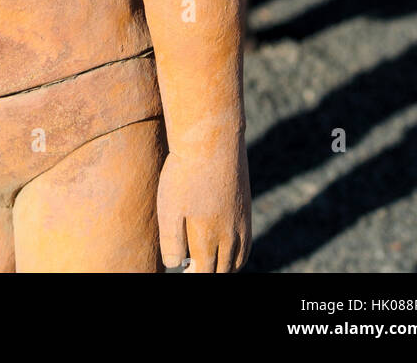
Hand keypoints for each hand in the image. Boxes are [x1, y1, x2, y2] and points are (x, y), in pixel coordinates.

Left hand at [156, 137, 250, 271]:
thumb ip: (172, 242)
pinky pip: (246, 243)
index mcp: (209, 239)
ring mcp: (241, 222)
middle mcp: (230, 235)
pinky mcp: (245, 208)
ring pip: (238, 259)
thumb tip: (175, 265)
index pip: (206, 273)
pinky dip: (239, 254)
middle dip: (209, 272)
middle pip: (224, 269)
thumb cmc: (185, 174)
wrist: (212, 140)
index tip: (184, 270)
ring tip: (210, 263)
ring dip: (225, 267)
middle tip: (193, 267)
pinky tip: (227, 247)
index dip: (194, 275)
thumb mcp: (169, 209)